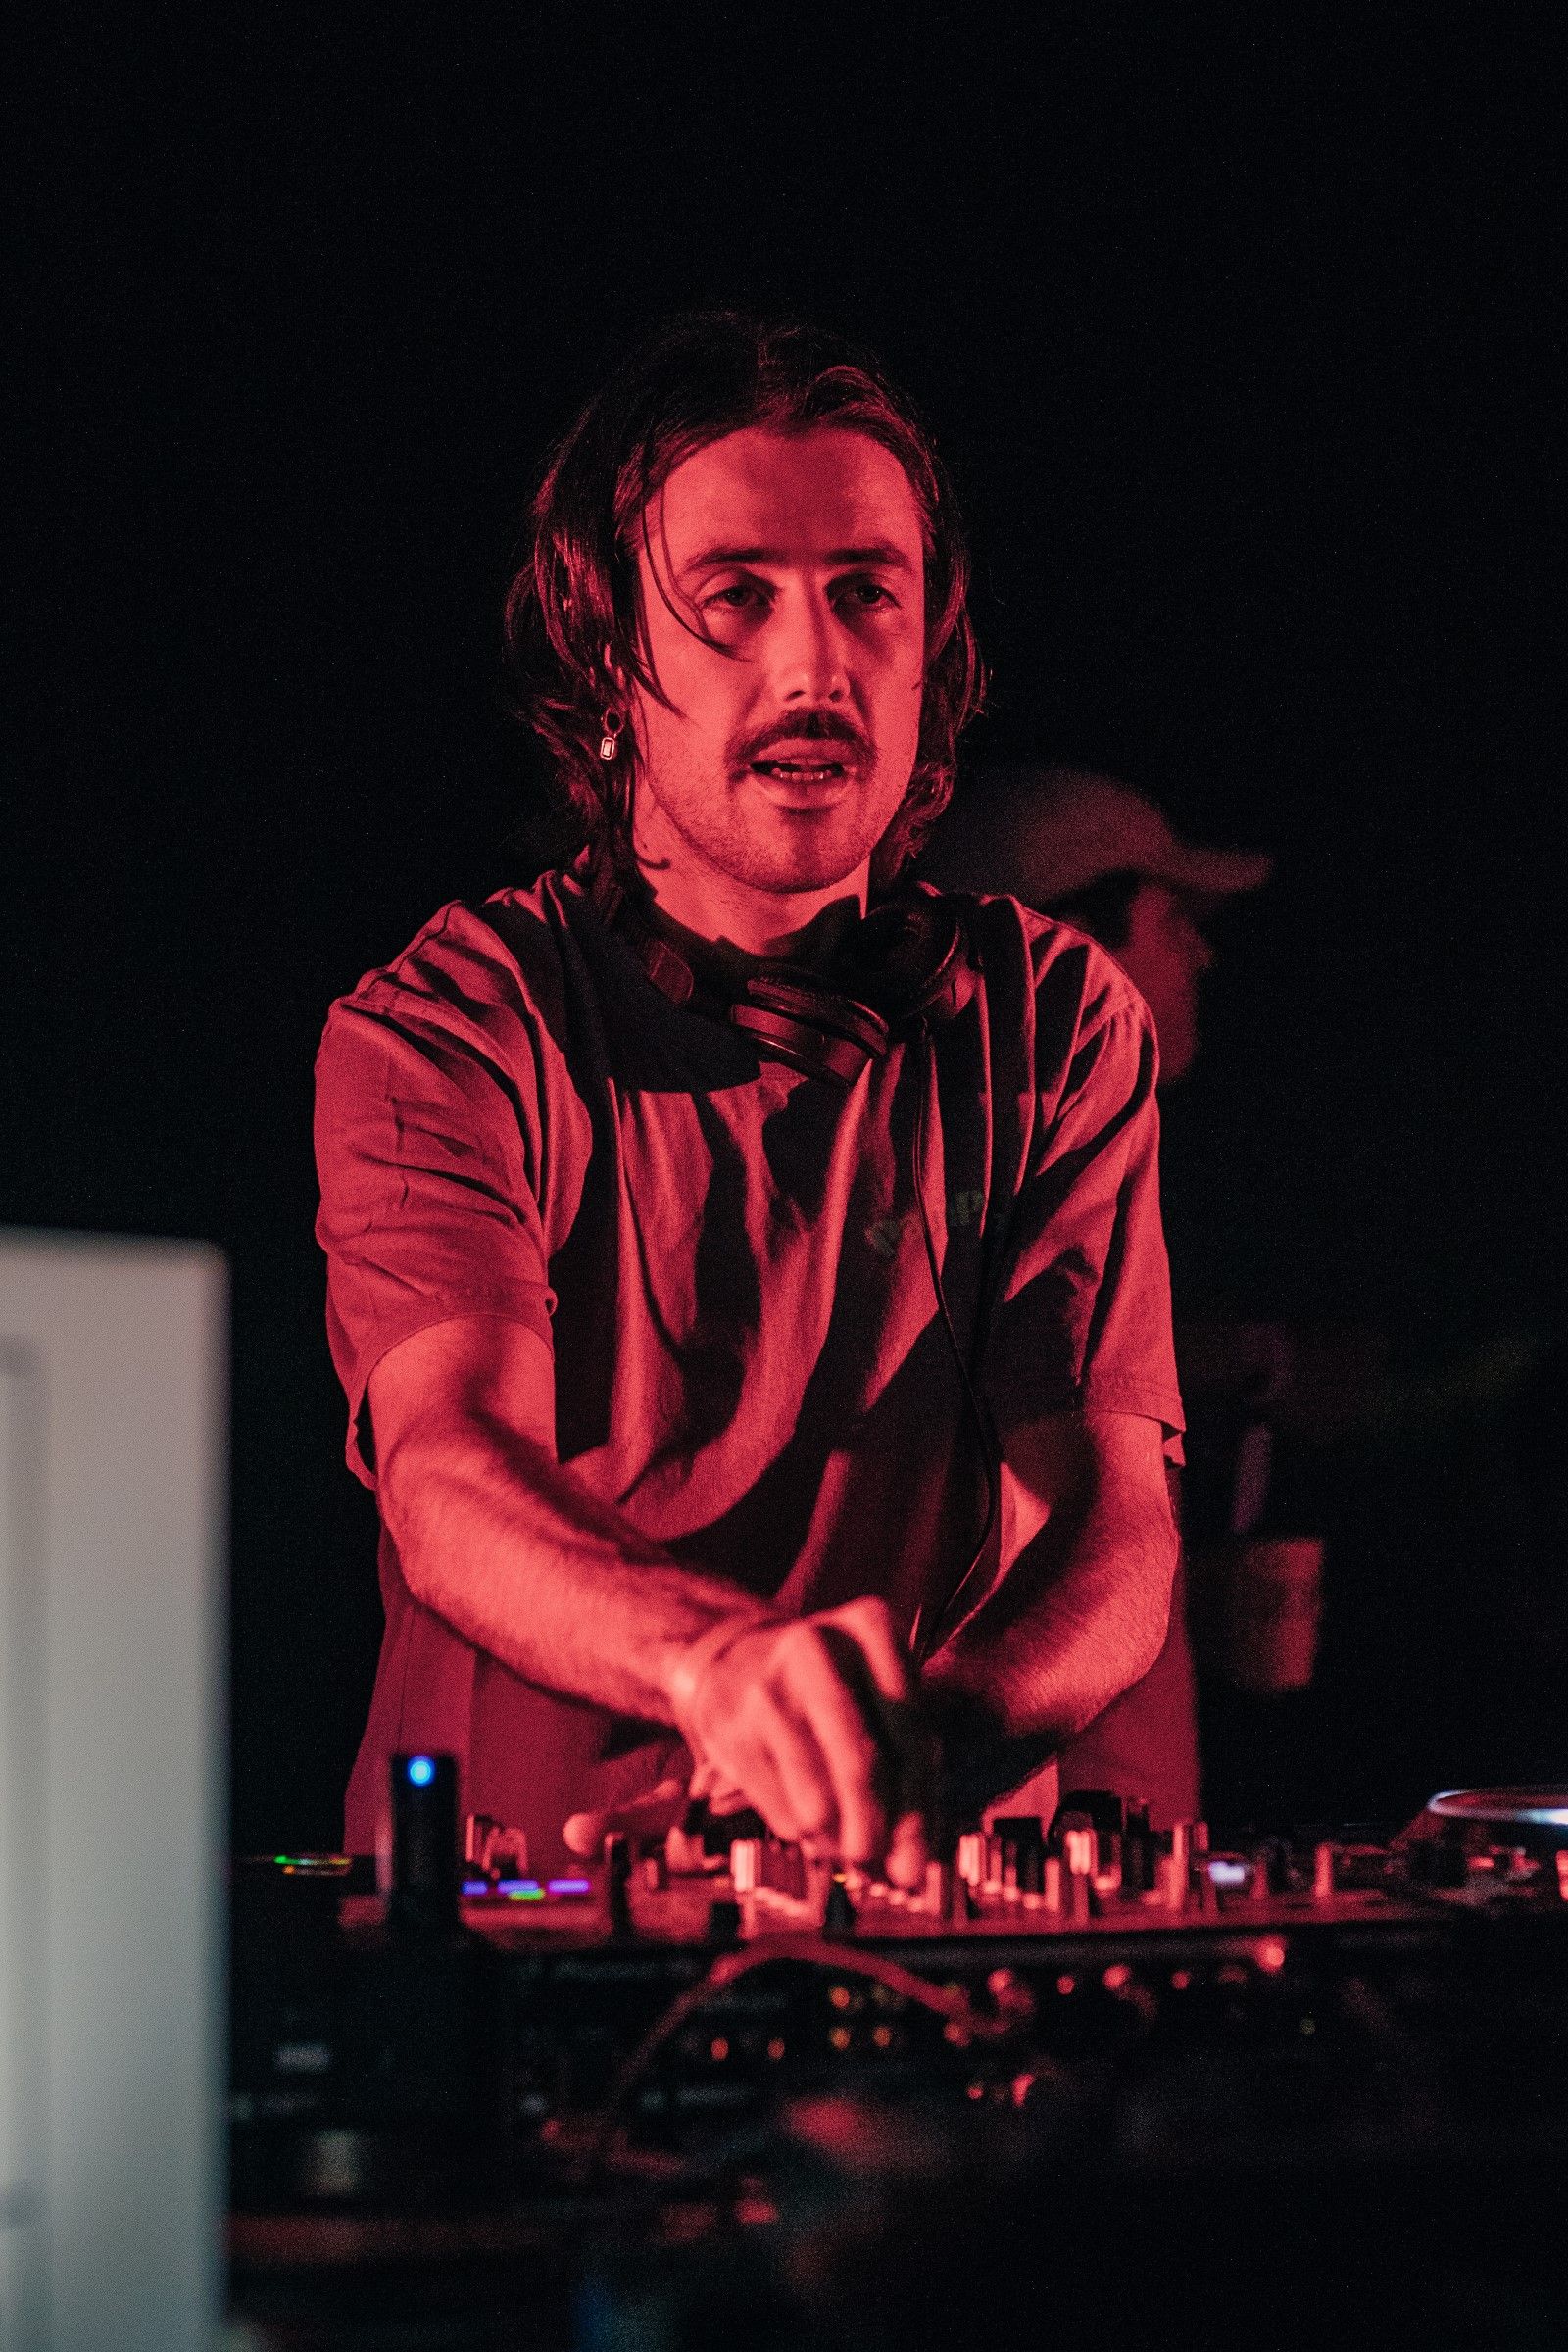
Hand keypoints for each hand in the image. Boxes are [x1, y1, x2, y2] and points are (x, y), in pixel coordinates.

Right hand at [667, 1597, 933, 1888]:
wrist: (734, 1661)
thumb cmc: (832, 1686)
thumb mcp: (878, 1697)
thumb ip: (908, 1766)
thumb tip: (916, 1858)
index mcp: (871, 1626)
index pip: (910, 1728)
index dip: (920, 1804)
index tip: (923, 1862)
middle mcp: (817, 1645)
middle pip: (860, 1760)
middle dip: (877, 1829)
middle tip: (887, 1873)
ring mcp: (767, 1687)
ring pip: (816, 1796)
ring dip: (839, 1841)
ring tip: (850, 1851)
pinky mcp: (729, 1728)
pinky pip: (778, 1808)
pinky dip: (803, 1832)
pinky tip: (813, 1827)